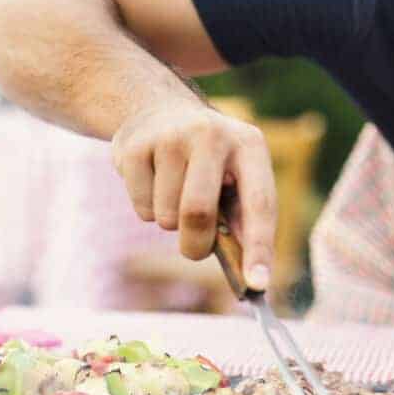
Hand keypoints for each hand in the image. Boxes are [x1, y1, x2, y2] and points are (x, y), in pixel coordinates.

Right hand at [111, 101, 276, 290]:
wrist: (158, 110)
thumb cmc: (209, 161)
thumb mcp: (236, 176)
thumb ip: (244, 219)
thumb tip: (251, 277)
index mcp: (249, 144)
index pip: (259, 203)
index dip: (259, 247)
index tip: (256, 284)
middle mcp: (212, 134)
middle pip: (198, 213)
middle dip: (196, 245)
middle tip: (195, 248)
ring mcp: (169, 136)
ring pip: (166, 216)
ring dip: (170, 222)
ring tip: (174, 192)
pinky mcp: (134, 146)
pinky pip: (141, 208)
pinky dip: (147, 209)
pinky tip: (153, 180)